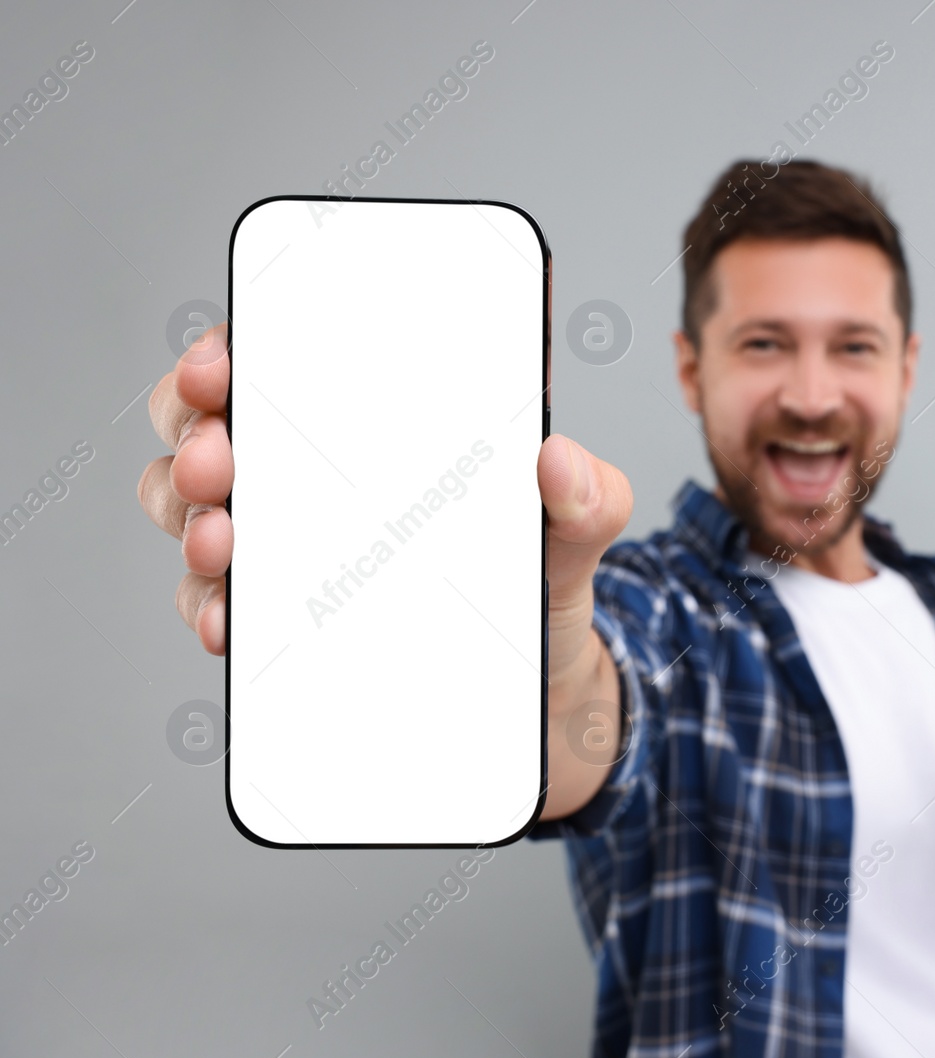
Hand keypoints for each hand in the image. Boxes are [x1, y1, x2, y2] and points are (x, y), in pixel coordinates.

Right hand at [136, 322, 634, 692]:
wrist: (544, 678)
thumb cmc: (546, 570)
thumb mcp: (580, 524)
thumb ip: (590, 492)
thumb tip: (559, 459)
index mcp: (382, 420)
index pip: (284, 356)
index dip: (233, 348)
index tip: (222, 365)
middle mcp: (319, 469)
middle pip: (212, 423)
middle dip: (193, 432)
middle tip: (215, 461)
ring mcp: (291, 540)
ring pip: (191, 509)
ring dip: (189, 521)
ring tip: (221, 545)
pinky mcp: (282, 614)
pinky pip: (217, 602)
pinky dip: (211, 608)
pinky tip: (230, 621)